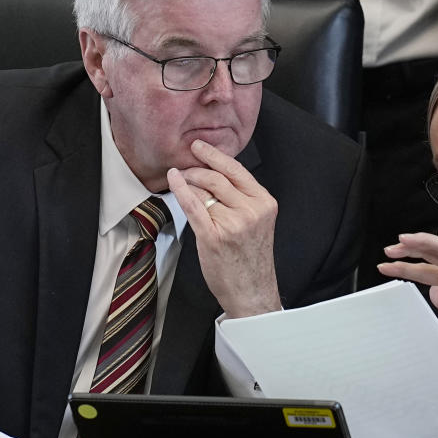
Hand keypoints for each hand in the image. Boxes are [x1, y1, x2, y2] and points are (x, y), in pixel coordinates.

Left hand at [167, 139, 281, 317]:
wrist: (251, 291)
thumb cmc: (251, 258)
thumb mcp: (257, 222)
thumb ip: (243, 199)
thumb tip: (213, 175)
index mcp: (264, 203)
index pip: (237, 171)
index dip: (216, 155)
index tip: (200, 147)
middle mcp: (251, 211)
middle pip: (218, 177)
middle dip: (197, 168)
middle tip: (185, 166)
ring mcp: (233, 224)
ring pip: (204, 190)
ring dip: (188, 181)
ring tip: (181, 179)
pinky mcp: (213, 236)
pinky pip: (193, 205)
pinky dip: (180, 189)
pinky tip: (173, 180)